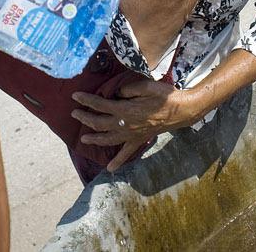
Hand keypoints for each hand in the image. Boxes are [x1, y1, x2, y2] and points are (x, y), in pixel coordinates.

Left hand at [71, 79, 202, 171]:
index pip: (100, 105)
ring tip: (84, 140)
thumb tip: (116, 94)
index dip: (86, 100)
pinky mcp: (138, 140)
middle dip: (84, 118)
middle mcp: (125, 125)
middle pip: (99, 123)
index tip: (75, 96)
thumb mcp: (145, 86)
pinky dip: (118, 162)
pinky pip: (126, 153)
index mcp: (125, 110)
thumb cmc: (164, 96)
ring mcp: (131, 135)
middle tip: (74, 114)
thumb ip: (127, 89)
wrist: (181, 111)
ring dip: (94, 139)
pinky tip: (110, 168)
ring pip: (107, 140)